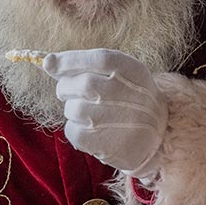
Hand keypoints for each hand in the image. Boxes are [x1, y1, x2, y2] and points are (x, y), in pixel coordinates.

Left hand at [43, 49, 167, 174]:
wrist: (158, 135)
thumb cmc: (129, 97)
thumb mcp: (120, 74)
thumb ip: (86, 66)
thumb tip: (47, 61)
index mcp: (135, 72)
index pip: (101, 59)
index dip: (71, 59)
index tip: (49, 63)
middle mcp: (133, 96)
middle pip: (84, 84)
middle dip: (66, 87)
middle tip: (68, 91)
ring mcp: (123, 123)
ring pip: (74, 109)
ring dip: (72, 109)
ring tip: (86, 113)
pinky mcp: (111, 145)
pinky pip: (74, 132)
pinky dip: (75, 129)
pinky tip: (90, 129)